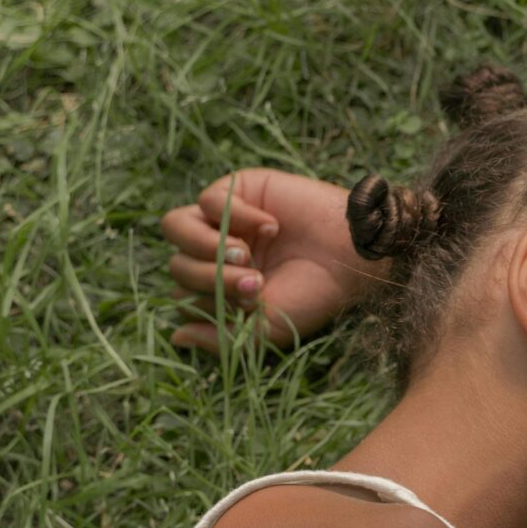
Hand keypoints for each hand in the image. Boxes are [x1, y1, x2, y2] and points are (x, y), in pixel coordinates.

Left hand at [159, 169, 386, 348]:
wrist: (351, 255)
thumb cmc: (314, 293)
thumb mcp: (267, 328)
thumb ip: (221, 338)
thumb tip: (176, 338)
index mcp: (219, 287)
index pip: (182, 295)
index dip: (208, 304)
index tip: (252, 306)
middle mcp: (215, 253)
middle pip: (177, 265)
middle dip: (212, 279)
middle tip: (255, 283)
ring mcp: (222, 220)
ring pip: (176, 227)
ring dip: (206, 246)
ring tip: (245, 253)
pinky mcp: (237, 190)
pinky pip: (209, 199)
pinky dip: (235, 216)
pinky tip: (270, 226)